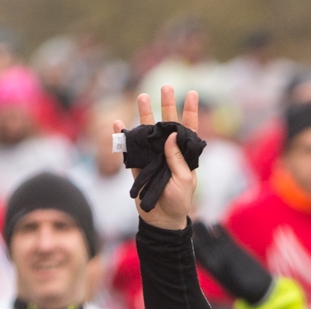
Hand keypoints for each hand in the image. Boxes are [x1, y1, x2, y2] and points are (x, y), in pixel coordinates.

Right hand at [130, 87, 200, 230]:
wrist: (161, 219)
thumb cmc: (179, 201)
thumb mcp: (185, 180)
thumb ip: (178, 157)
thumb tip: (172, 134)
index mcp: (184, 154)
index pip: (189, 129)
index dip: (190, 112)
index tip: (193, 93)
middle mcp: (168, 151)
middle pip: (167, 124)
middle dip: (166, 105)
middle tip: (165, 86)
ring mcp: (153, 156)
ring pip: (148, 131)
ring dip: (144, 114)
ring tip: (142, 96)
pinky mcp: (138, 164)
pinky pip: (130, 148)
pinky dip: (123, 136)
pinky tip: (118, 124)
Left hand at [193, 221, 272, 303]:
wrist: (259, 287)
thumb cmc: (248, 289)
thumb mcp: (238, 283)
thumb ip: (228, 272)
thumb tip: (220, 264)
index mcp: (212, 269)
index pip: (196, 255)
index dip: (189, 246)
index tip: (186, 237)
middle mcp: (215, 258)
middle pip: (200, 243)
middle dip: (193, 234)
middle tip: (191, 224)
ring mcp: (224, 252)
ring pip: (209, 237)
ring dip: (203, 229)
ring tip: (201, 219)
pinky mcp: (233, 247)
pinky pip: (223, 235)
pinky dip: (218, 228)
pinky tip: (216, 223)